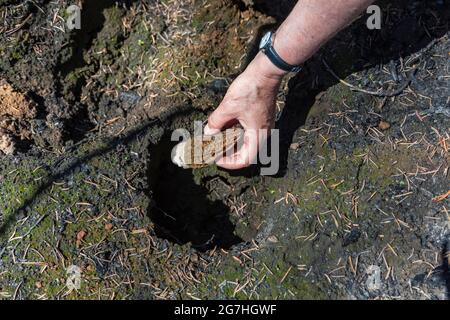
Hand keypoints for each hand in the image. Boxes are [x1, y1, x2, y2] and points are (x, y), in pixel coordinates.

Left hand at [205, 52, 285, 168]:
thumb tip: (207, 133)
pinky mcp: (259, 119)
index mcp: (257, 135)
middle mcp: (263, 134)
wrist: (265, 72)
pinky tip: (222, 128)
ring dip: (231, 143)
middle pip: (246, 153)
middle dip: (229, 154)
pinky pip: (247, 132)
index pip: (245, 160)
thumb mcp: (228, 106)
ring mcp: (262, 126)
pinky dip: (234, 133)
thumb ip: (216, 122)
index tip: (216, 158)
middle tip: (213, 151)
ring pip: (245, 143)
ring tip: (215, 140)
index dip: (230, 163)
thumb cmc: (251, 89)